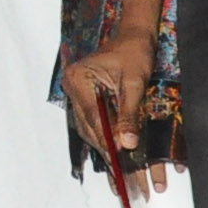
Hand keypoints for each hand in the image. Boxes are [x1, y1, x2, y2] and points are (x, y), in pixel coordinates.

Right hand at [63, 28, 157, 163]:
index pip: (92, 115)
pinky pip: (93, 122)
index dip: (106, 137)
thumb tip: (128, 142)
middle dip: (106, 146)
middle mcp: (73, 86)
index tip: (118, 155)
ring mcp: (77, 94)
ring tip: (120, 167)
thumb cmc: (134, 53)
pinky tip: (115, 153)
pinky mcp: (86, 99)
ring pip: (89, 127)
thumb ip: (129, 114)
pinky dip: (105, 136)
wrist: (134, 39)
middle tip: (121, 168)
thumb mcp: (134, 83)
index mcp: (79, 77)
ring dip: (104, 145)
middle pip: (88, 125)